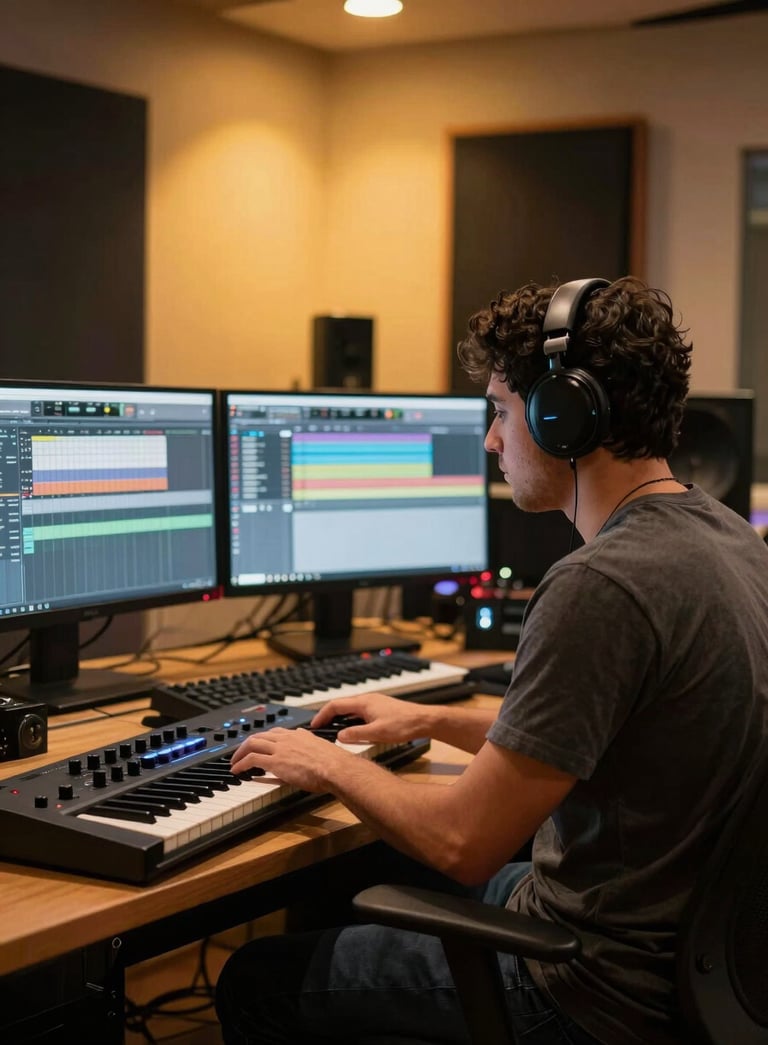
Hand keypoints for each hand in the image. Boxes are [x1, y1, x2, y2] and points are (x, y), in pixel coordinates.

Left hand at [229, 726, 350, 791]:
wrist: (334, 767)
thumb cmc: (332, 762)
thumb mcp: (320, 747)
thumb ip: (310, 743)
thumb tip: (307, 741)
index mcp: (298, 734)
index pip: (274, 732)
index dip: (263, 739)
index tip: (258, 744)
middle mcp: (287, 738)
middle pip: (259, 735)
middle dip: (246, 744)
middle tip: (240, 753)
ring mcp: (280, 749)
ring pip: (252, 744)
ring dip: (240, 753)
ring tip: (234, 762)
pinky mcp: (275, 762)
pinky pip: (252, 759)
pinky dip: (241, 764)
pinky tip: (237, 770)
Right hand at [309, 692, 430, 743]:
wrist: (424, 720)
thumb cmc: (403, 725)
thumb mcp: (377, 733)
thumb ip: (356, 734)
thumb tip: (339, 737)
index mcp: (363, 702)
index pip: (335, 705)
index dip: (322, 715)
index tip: (314, 725)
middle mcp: (367, 699)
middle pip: (341, 705)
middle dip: (328, 717)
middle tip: (319, 729)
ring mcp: (374, 703)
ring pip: (351, 709)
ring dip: (340, 719)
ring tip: (332, 731)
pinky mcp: (380, 708)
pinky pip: (359, 712)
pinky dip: (350, 719)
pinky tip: (352, 730)